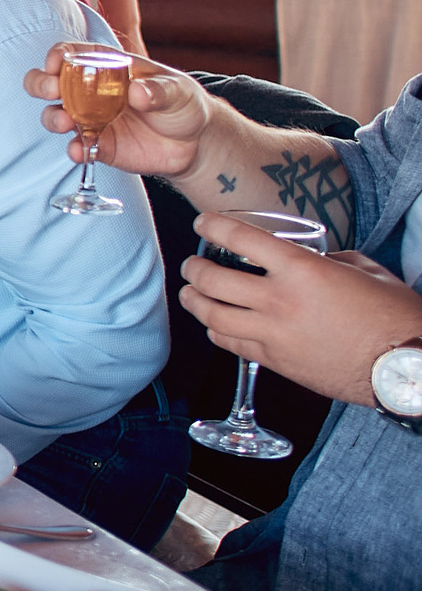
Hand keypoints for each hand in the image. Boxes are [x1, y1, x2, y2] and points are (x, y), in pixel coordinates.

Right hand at [24, 43, 208, 175]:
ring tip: (65, 122)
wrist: (195, 144)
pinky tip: (80, 151)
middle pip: (50, 82)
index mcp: (108, 67)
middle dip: (41, 83)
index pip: (73, 54)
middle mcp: (91, 92)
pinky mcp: (98, 145)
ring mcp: (91, 119)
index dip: (58, 55)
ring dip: (53, 117)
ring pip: (55, 115)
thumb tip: (137, 91)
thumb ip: (159, 89)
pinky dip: (75, 149)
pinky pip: (78, 147)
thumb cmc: (183, 104)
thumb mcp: (179, 90)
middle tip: (51, 90)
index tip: (55, 64)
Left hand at [183, 213, 421, 403]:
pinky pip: (231, 344)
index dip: (212, 226)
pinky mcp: (276, 362)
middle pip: (212, 279)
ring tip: (191, 293)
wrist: (405, 366)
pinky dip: (217, 332)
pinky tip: (215, 326)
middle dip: (193, 268)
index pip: (239, 238)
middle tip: (191, 264)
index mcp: (301, 269)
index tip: (202, 223)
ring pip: (212, 316)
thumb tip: (312, 260)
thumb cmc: (393, 317)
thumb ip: (327, 260)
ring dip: (195, 301)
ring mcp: (273, 334)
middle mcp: (279, 300)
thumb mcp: (363, 270)